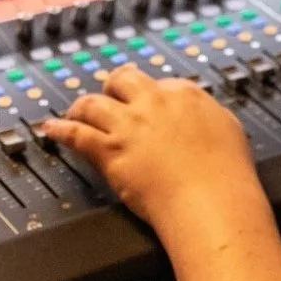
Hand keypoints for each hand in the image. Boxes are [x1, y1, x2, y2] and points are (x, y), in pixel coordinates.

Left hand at [39, 65, 263, 238]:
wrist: (211, 200)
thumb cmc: (226, 174)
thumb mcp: (228, 130)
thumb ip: (208, 116)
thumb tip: (201, 118)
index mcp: (185, 95)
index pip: (160, 84)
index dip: (151, 95)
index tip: (147, 103)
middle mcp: (153, 103)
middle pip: (123, 80)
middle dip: (114, 86)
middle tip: (110, 94)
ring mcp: (128, 126)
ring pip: (93, 103)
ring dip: (82, 107)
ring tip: (75, 111)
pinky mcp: (110, 151)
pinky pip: (76, 134)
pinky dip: (60, 130)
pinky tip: (51, 129)